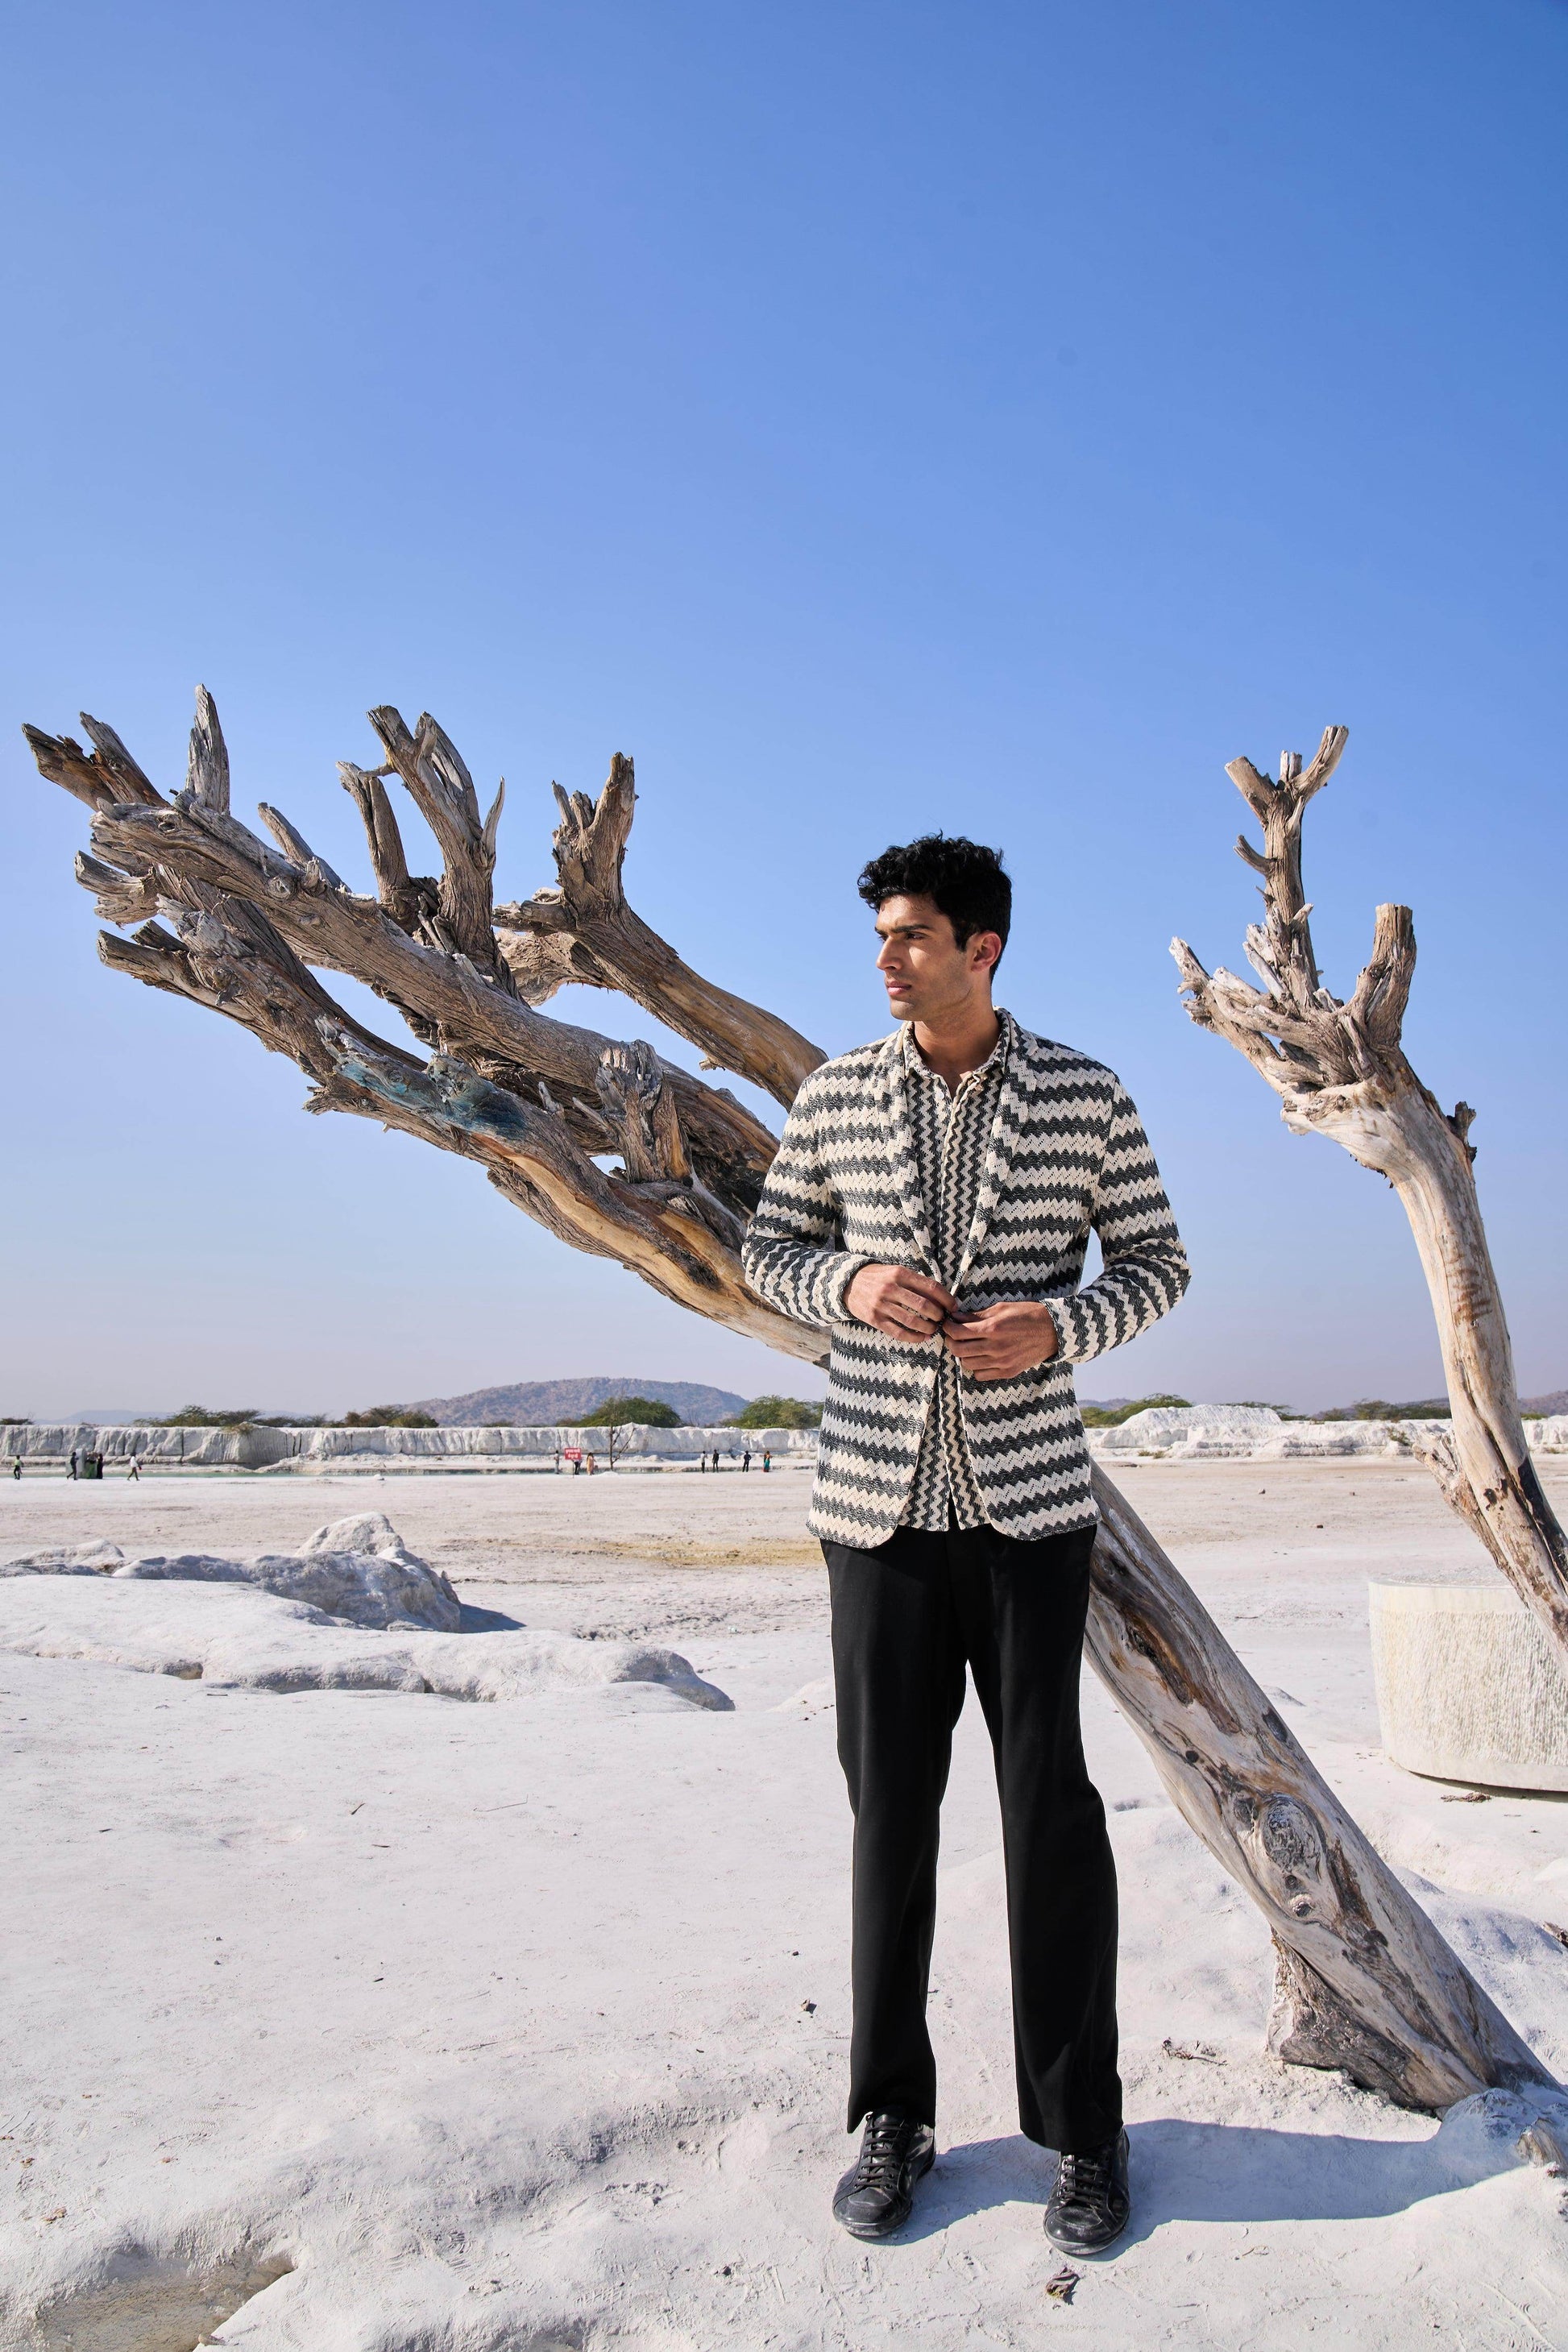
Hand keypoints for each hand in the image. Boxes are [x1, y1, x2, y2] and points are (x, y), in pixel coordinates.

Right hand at [845, 1262, 957, 1343]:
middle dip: (939, 1315)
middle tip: (944, 1319)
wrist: (848, 1283)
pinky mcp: (875, 1319)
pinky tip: (923, 1337)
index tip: (953, 1306)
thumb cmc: (879, 1277)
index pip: (930, 1287)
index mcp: (900, 1273)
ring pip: (913, 1321)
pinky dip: (914, 1337)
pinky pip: (898, 1332)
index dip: (946, 1298)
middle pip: (924, 1305)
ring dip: (929, 1328)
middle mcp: (890, 1288)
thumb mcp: (896, 1271)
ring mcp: (881, 1305)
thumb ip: (915, 1281)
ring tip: (934, 1329)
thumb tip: (941, 1296)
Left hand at [940, 1300, 1059, 1381]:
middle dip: (950, 1341)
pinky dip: (976, 1367)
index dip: (948, 1328)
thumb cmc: (1028, 1315)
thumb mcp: (1002, 1308)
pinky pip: (981, 1375)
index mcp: (992, 1329)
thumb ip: (977, 1315)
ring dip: (963, 1354)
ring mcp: (1001, 1362)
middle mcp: (995, 1348)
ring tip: (968, 1346)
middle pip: (958, 1350)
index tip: (948, 1324)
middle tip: (952, 1335)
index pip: (958, 1332)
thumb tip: (956, 1317)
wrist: (1053, 1331)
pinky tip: (980, 1357)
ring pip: (967, 1364)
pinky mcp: (1008, 1372)